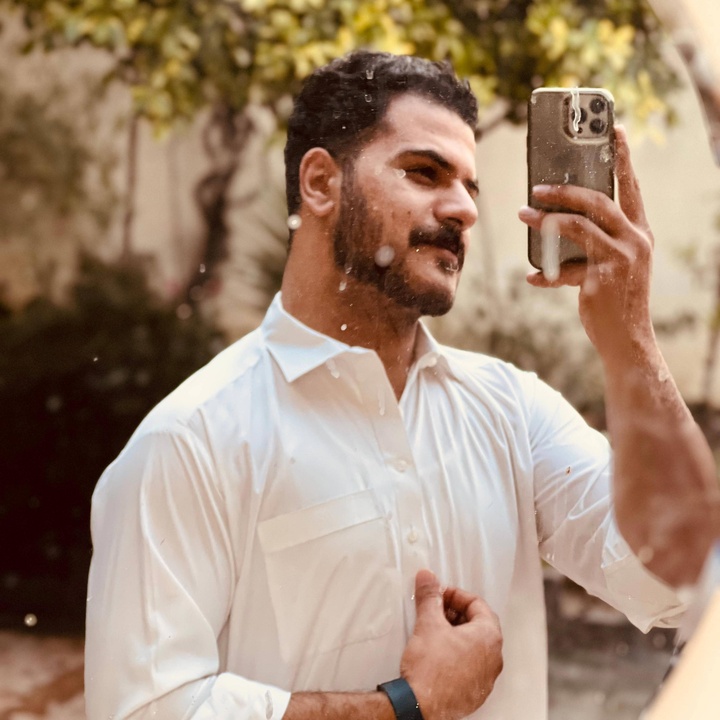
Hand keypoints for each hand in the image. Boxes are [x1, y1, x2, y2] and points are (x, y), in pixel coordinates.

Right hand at [400, 569, 502, 719]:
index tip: (440, 595)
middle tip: (436, 611)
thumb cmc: (430, 668)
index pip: (478, 604)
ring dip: (456, 634)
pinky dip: (457, 654)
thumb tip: (428, 578)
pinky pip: (470, 665)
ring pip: (474, 646)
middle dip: (455, 613)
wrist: (420, 705)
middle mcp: (493, 658)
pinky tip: (438, 655)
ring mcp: (486, 678)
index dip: (456, 595)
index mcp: (488, 637)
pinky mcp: (475, 692)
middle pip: (478, 624)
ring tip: (434, 632)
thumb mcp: (428, 623)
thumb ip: (430, 596)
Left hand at [518, 126, 655, 366]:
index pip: (631, 188)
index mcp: (640, 233)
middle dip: (564, 190)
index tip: (615, 131)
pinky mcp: (602, 277)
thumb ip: (593, 245)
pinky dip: (545, 271)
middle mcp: (635, 240)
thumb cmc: (615, 301)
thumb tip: (555, 229)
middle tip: (537, 187)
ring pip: (577, 225)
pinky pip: (564, 265)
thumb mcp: (611, 266)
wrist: (627, 340)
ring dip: (546, 219)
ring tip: (524, 214)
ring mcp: (621, 258)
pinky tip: (532, 277)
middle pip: (597, 201)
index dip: (623, 159)